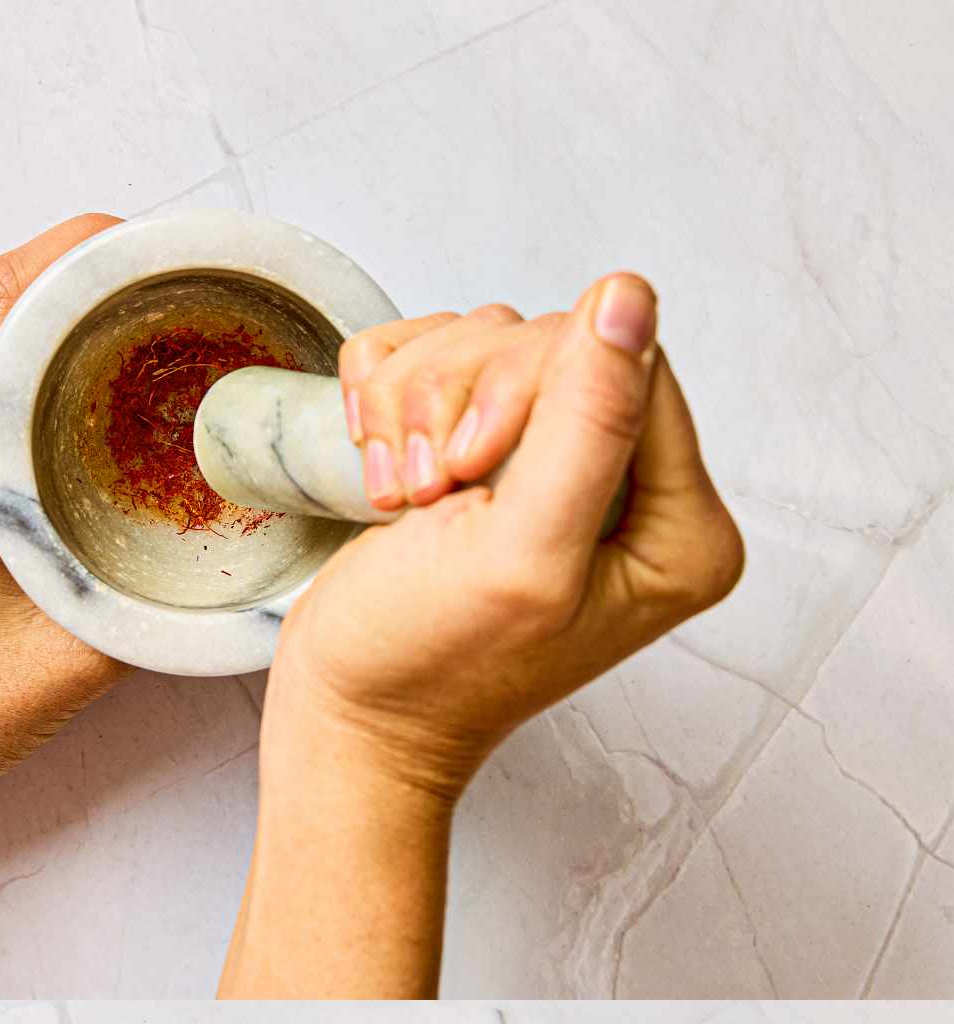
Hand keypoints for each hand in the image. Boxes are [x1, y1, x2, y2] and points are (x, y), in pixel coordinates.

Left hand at [0, 212, 130, 816]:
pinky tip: (87, 413)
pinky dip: (28, 368)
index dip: (110, 254)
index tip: (185, 262)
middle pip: (5, 291)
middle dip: (100, 276)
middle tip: (187, 302)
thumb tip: (247, 558)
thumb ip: (166, 604)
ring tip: (149, 351)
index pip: (23, 292)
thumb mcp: (73, 662)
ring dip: (62, 321)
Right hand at [270, 274, 744, 799]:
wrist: (350, 719)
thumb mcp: (520, 554)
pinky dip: (394, 400)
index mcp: (681, 527)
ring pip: (494, 342)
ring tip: (403, 499)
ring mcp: (559, 469)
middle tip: (428, 495)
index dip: (529, 392)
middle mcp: (635, 492)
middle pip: (557, 343)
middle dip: (464, 401)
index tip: (470, 478)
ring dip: (419, 405)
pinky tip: (386, 477)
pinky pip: (445, 355)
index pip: (626, 360)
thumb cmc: (430, 668)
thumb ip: (588, 425)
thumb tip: (629, 296)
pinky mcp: (492, 456)